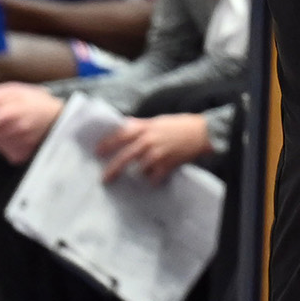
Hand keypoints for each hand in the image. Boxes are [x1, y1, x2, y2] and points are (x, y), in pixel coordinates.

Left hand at [0, 83, 63, 164]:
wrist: (59, 120)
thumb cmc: (39, 103)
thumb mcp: (18, 90)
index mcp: (17, 113)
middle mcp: (17, 132)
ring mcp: (17, 146)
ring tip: (6, 122)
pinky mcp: (18, 156)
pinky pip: (0, 148)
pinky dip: (2, 140)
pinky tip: (13, 132)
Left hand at [98, 113, 212, 184]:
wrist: (202, 132)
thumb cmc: (179, 125)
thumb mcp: (157, 121)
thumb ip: (140, 125)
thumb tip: (121, 126)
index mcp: (146, 128)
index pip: (121, 135)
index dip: (107, 143)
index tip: (97, 152)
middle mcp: (149, 141)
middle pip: (125, 156)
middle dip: (113, 169)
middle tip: (104, 179)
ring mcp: (158, 154)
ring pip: (140, 170)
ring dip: (140, 174)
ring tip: (143, 174)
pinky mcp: (167, 164)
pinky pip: (154, 178)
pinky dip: (153, 180)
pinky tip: (156, 178)